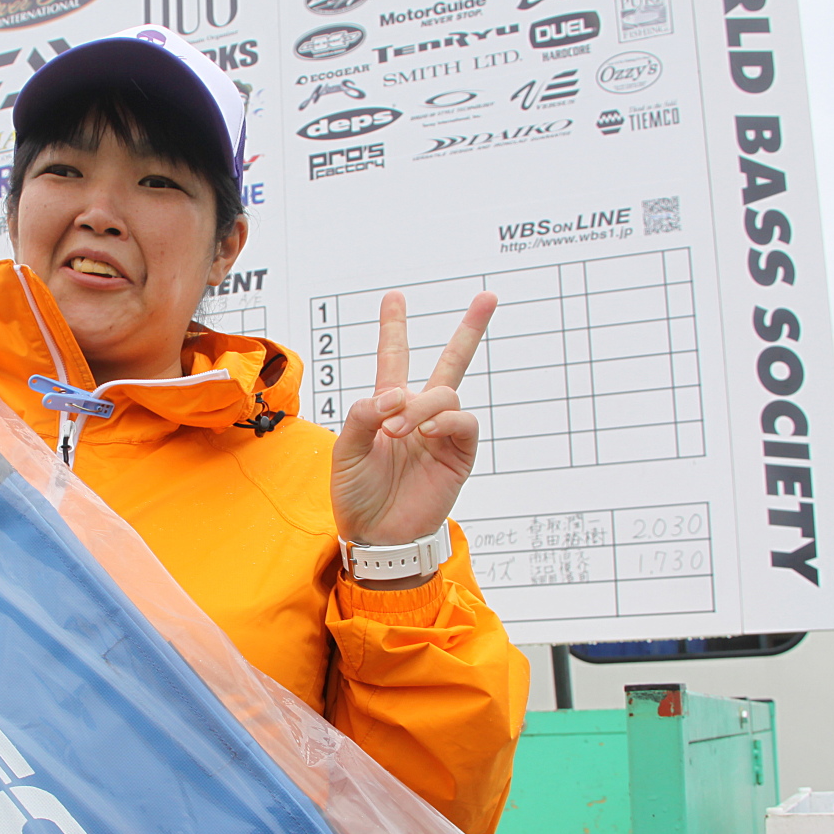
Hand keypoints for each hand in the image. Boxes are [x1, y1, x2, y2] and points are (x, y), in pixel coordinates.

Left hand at [331, 290, 496, 583]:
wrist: (376, 537)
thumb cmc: (357, 496)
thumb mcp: (345, 451)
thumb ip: (363, 415)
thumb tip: (394, 396)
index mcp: (387, 409)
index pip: (394, 360)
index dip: (394, 328)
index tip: (394, 297)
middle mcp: (418, 415)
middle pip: (450, 363)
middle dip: (470, 330)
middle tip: (487, 297)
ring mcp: (441, 434)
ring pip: (446, 394)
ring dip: (422, 405)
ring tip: (398, 428)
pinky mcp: (458, 456)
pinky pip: (464, 423)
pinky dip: (446, 420)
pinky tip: (427, 430)